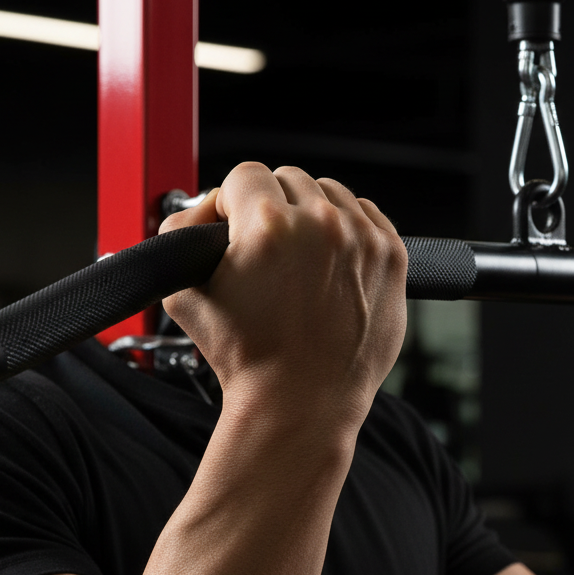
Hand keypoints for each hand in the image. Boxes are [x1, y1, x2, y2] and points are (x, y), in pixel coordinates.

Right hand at [158, 162, 406, 427]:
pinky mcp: (392, 256)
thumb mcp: (183, 292)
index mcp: (269, 225)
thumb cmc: (246, 357)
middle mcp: (322, 224)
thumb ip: (180, 228)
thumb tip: (207, 205)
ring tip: (302, 262)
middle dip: (273, 207)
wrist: (302, 400)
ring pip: (331, 193)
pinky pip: (368, 215)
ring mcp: (364, 239)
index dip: (233, 203)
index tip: (236, 229)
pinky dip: (350, 230)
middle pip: (289, 179)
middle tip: (269, 252)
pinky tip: (332, 266)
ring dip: (313, 215)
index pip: (245, 174)